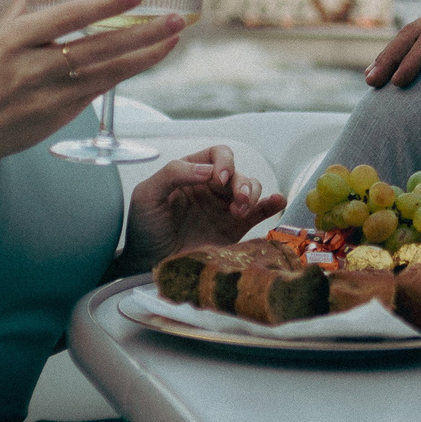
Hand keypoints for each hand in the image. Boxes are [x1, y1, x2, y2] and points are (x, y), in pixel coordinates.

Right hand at [0, 0, 183, 174]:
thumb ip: (16, 16)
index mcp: (12, 41)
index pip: (66, 18)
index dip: (104, 6)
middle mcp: (33, 68)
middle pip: (98, 47)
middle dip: (142, 32)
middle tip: (176, 18)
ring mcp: (49, 95)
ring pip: (108, 72)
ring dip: (145, 55)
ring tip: (174, 37)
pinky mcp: (59, 116)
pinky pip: (99, 90)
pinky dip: (125, 74)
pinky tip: (147, 59)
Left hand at [116, 147, 284, 276]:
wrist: (149, 266)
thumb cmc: (144, 229)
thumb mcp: (147, 195)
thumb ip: (173, 174)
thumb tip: (208, 170)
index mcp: (191, 174)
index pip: (216, 155)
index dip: (223, 162)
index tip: (218, 179)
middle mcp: (211, 188)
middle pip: (238, 172)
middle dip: (240, 182)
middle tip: (235, 199)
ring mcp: (224, 208)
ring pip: (251, 188)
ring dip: (252, 194)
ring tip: (241, 210)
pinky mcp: (235, 229)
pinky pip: (260, 212)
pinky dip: (272, 204)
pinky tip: (276, 201)